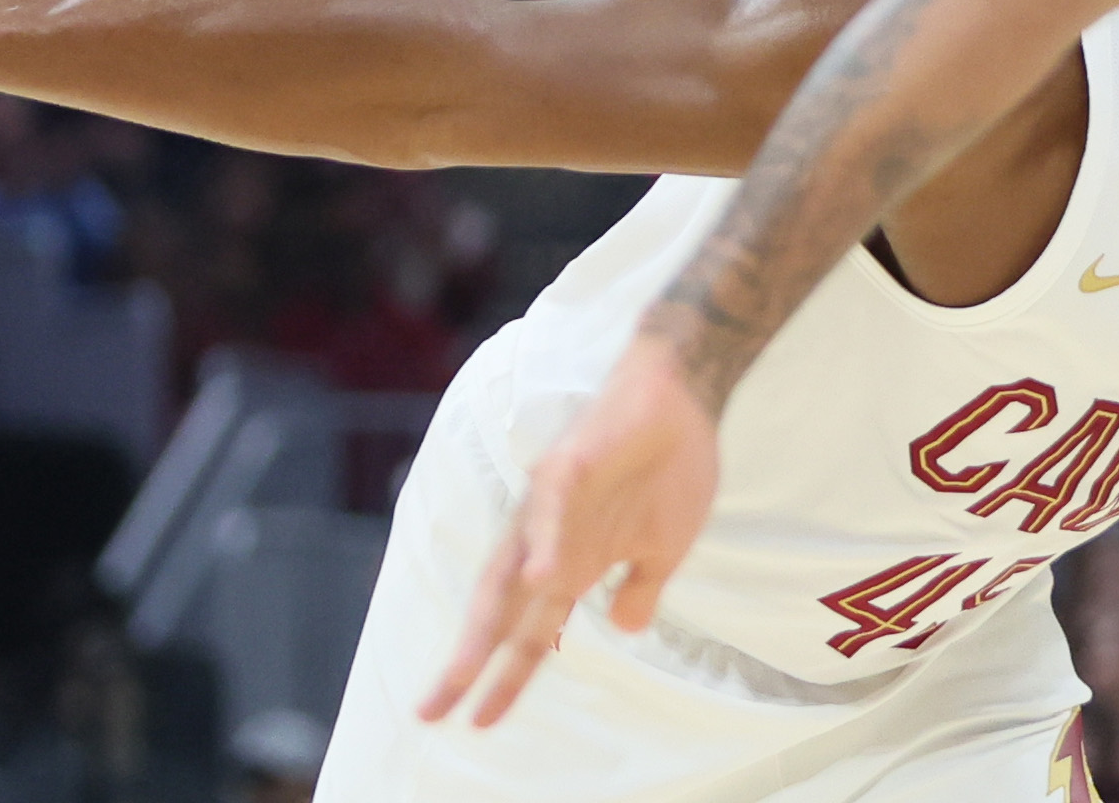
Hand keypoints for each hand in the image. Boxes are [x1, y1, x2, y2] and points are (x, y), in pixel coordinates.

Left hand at [420, 329, 719, 727]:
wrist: (685, 396)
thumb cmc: (672, 466)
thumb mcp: (664, 548)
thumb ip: (639, 587)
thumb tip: (625, 628)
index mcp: (572, 562)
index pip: (532, 631)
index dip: (506, 677)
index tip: (476, 722)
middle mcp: (550, 539)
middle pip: (502, 611)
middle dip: (469, 663)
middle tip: (432, 712)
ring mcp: (554, 504)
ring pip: (510, 566)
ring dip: (489, 618)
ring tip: (466, 668)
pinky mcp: (570, 465)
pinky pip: (552, 508)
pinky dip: (546, 540)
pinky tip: (543, 574)